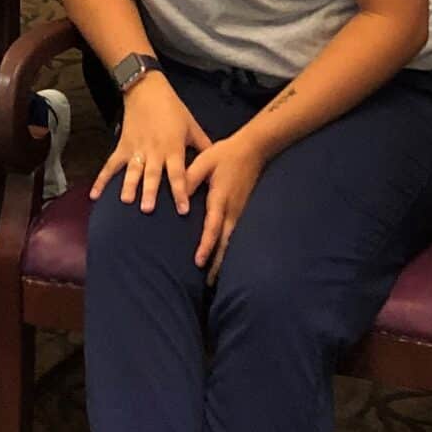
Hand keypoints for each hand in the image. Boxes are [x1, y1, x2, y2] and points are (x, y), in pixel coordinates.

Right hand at [89, 77, 209, 214]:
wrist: (147, 90)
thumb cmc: (173, 110)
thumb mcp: (192, 126)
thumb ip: (203, 147)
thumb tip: (217, 164)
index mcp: (173, 147)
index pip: (178, 173)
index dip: (180, 191)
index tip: (183, 209)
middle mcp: (154, 151)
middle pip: (152, 174)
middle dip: (150, 191)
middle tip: (148, 209)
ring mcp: (136, 149)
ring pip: (132, 171)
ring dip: (128, 186)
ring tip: (126, 201)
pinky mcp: (122, 147)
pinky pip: (111, 165)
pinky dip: (101, 180)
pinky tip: (95, 195)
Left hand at [183, 133, 269, 282]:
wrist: (253, 149)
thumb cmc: (225, 154)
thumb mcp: (204, 161)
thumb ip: (189, 178)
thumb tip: (177, 197)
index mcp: (220, 198)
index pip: (213, 226)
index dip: (206, 245)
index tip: (198, 262)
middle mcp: (233, 209)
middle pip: (226, 242)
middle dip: (218, 262)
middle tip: (208, 282)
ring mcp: (240, 211)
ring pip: (232, 240)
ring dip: (224, 258)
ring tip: (214, 277)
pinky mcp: (243, 210)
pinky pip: (236, 234)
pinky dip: (229, 248)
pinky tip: (223, 258)